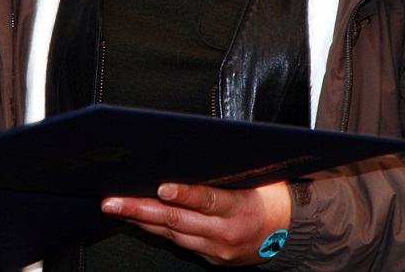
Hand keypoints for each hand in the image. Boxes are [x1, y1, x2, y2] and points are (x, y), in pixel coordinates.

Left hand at [101, 180, 290, 264]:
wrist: (290, 234)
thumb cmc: (272, 196)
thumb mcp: (258, 176)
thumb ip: (229, 168)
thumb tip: (198, 146)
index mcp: (241, 209)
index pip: (208, 201)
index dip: (184, 195)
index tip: (161, 187)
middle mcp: (226, 233)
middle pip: (178, 221)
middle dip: (141, 209)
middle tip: (114, 201)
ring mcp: (216, 249)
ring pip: (172, 234)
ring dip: (141, 220)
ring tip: (116, 207)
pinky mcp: (210, 258)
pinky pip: (178, 242)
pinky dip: (157, 229)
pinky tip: (138, 218)